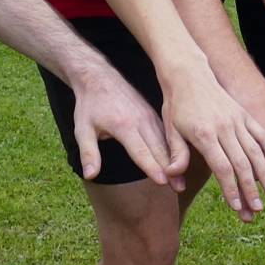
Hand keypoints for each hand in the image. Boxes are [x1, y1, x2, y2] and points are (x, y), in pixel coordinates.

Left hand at [69, 63, 179, 189]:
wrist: (99, 77)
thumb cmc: (90, 105)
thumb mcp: (82, 129)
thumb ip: (88, 152)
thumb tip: (90, 175)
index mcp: (124, 125)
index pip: (140, 151)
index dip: (152, 167)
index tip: (163, 182)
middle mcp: (140, 121)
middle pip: (158, 149)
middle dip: (169, 170)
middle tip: (179, 188)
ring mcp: (149, 116)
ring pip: (165, 142)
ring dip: (174, 161)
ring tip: (182, 180)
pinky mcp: (152, 114)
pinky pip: (165, 134)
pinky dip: (173, 148)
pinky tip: (179, 161)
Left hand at [159, 66, 264, 220]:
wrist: (188, 73)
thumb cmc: (177, 105)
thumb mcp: (170, 130)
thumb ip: (176, 155)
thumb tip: (173, 178)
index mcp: (204, 134)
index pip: (222, 167)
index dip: (231, 189)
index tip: (237, 206)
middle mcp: (224, 128)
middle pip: (242, 163)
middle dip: (250, 188)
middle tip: (256, 209)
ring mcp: (237, 119)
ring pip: (255, 150)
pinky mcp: (244, 114)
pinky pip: (262, 133)